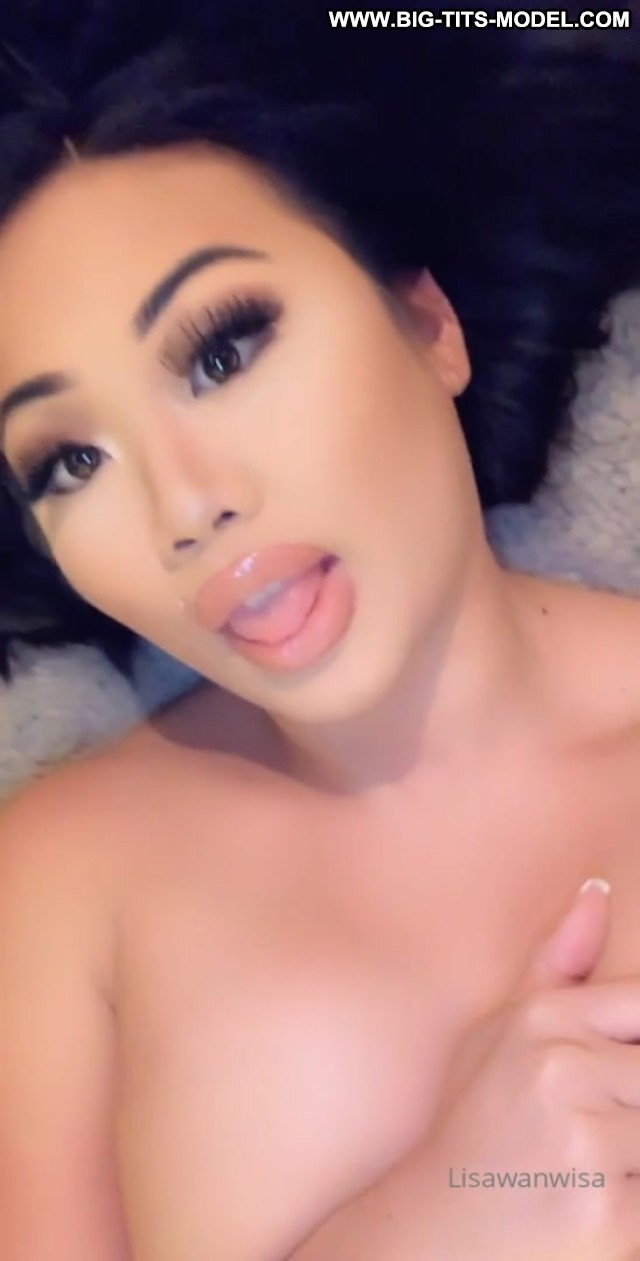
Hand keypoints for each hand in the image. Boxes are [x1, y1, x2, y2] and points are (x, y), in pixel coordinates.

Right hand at [405, 877, 639, 1260]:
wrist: (432, 1234)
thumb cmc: (474, 1125)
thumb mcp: (501, 1034)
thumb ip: (556, 967)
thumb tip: (599, 889)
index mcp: (545, 1020)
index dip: (637, 1046)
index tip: (622, 1079)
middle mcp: (562, 1069)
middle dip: (634, 1107)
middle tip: (604, 1126)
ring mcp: (583, 1142)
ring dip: (636, 1156)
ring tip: (595, 1163)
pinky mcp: (605, 1213)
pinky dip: (633, 1199)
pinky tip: (595, 1202)